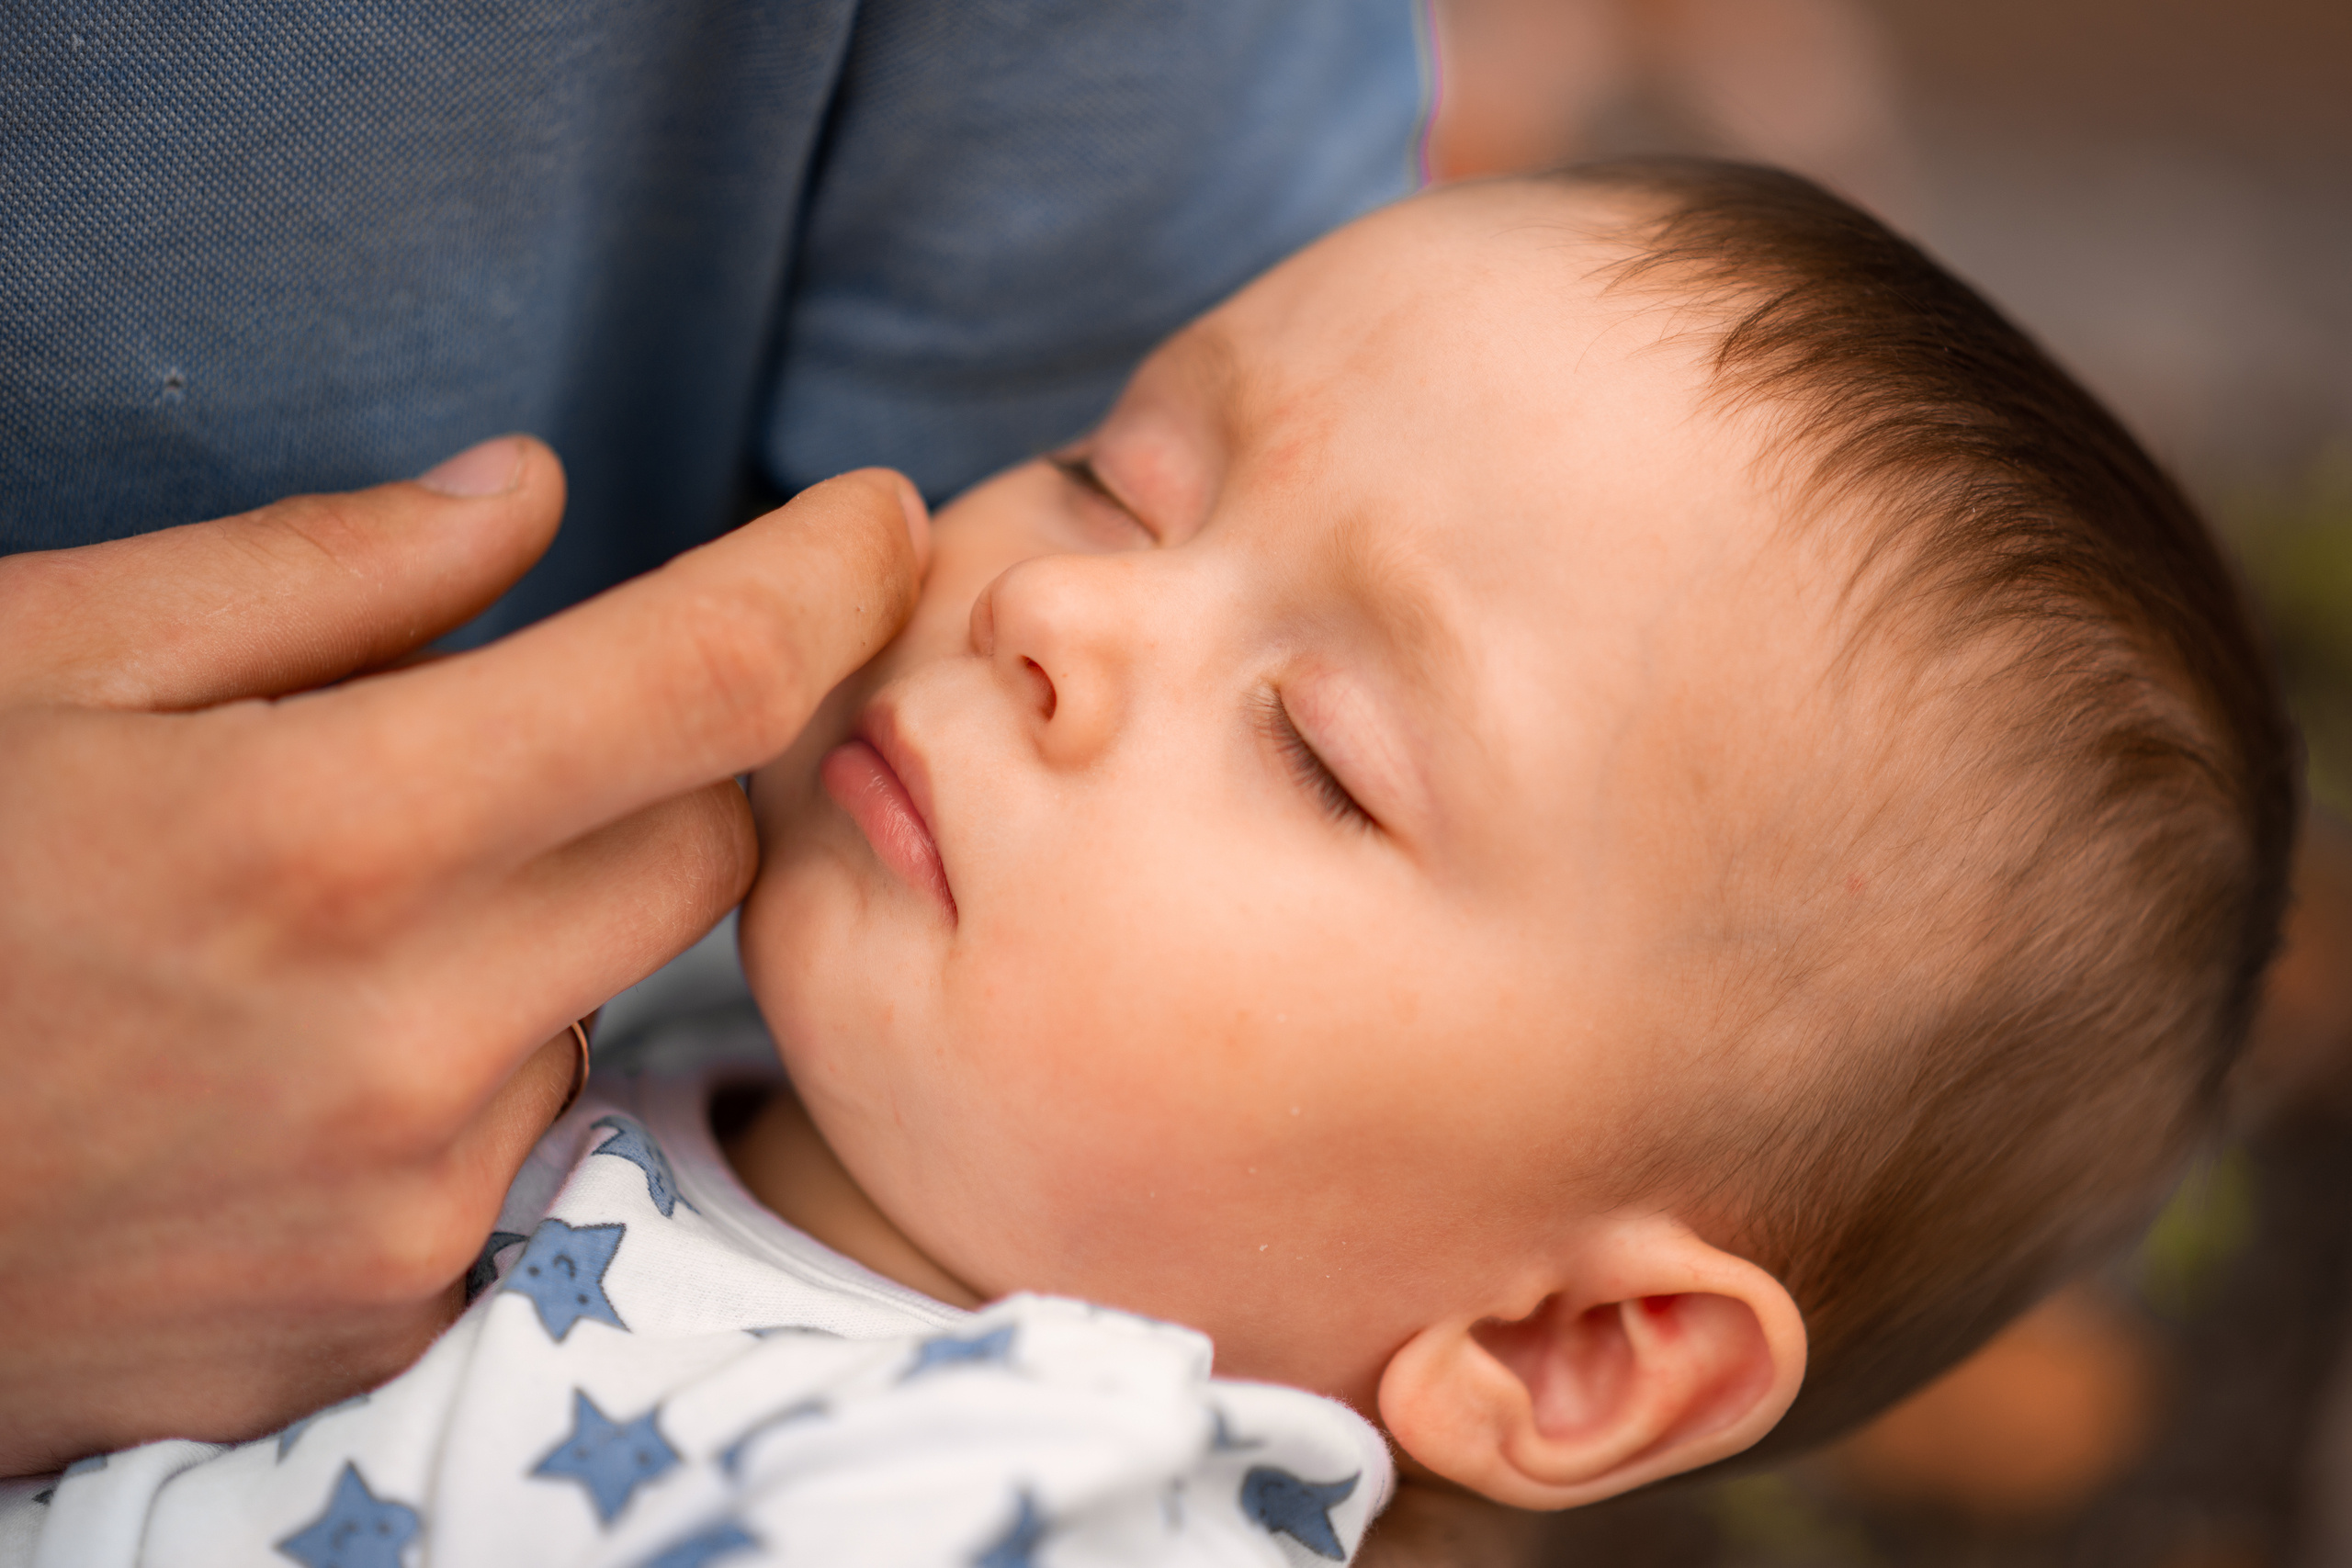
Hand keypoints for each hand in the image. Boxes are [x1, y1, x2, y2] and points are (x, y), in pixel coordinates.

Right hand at [0, 438, 923, 1473]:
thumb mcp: (31, 660)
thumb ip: (316, 575)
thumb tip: (531, 498)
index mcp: (327, 836)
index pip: (705, 674)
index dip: (829, 574)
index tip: (883, 519)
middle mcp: (406, 1043)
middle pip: (700, 849)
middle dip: (656, 764)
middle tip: (513, 736)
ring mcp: (405, 1208)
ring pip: (607, 1003)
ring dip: (535, 930)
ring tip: (326, 925)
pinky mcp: (377, 1321)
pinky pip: (520, 1150)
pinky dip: (463, 1072)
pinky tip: (302, 1063)